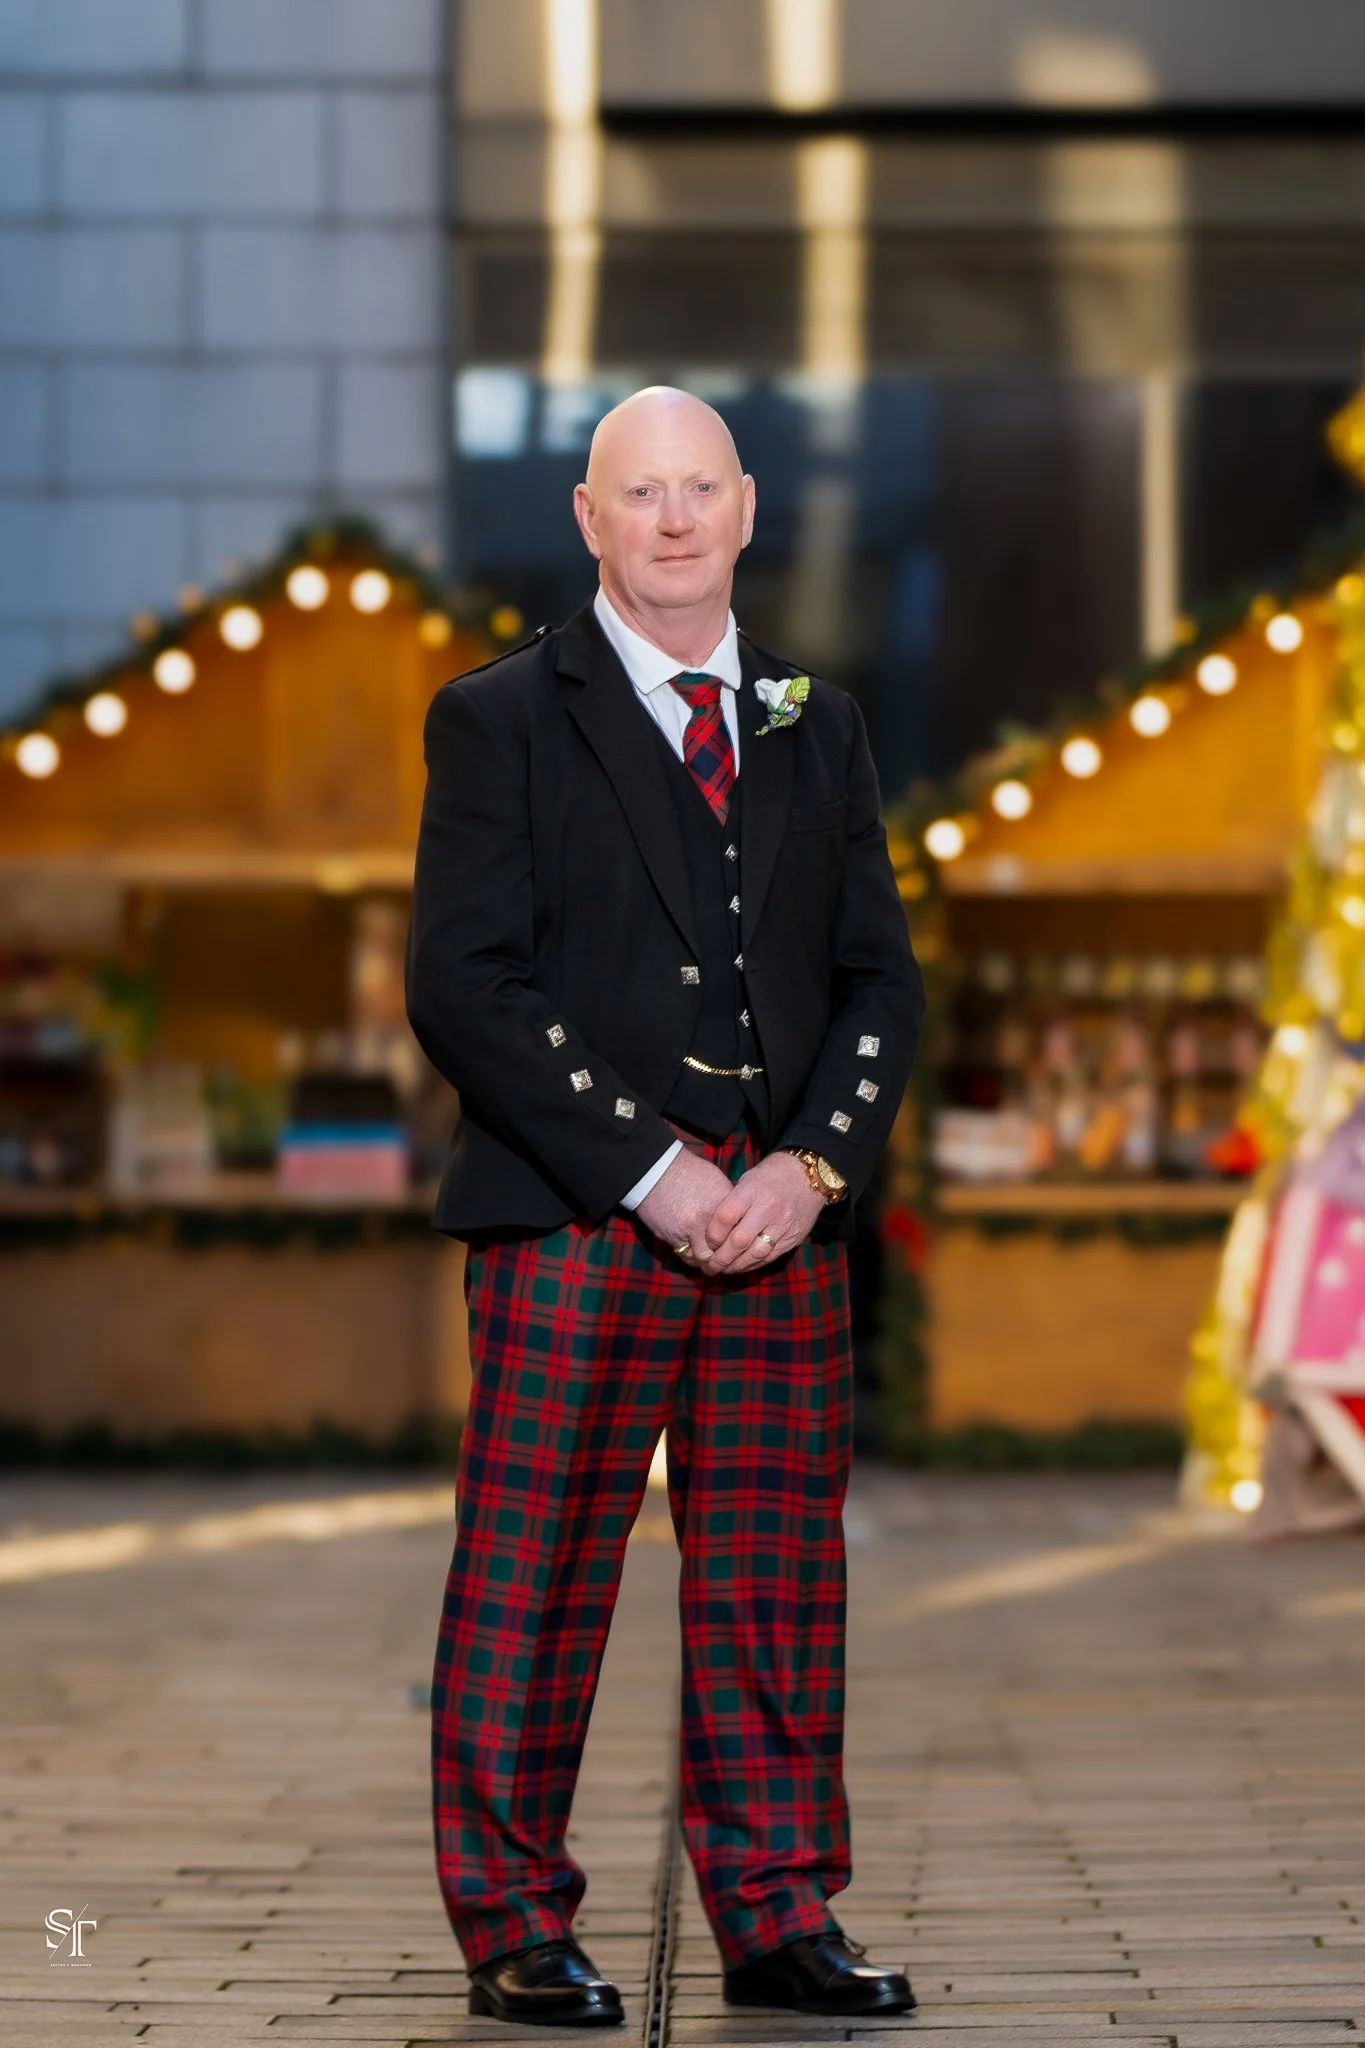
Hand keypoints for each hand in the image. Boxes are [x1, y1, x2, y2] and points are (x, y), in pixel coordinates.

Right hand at [634, 1147, 736, 1265]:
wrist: (656, 1170)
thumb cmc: (687, 1172)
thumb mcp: (715, 1181)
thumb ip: (727, 1202)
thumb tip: (737, 1218)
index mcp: (725, 1203)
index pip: (739, 1232)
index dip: (739, 1241)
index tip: (737, 1245)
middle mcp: (711, 1219)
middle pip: (724, 1250)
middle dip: (724, 1257)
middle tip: (724, 1259)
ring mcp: (692, 1230)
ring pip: (705, 1257)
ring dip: (706, 1260)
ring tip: (708, 1259)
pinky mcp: (674, 1237)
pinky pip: (686, 1255)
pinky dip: (690, 1256)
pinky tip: (692, 1251)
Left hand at [700, 1151, 825, 1276]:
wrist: (807, 1176)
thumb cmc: (769, 1178)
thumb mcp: (747, 1181)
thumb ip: (732, 1204)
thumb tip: (711, 1231)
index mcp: (752, 1191)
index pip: (726, 1217)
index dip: (712, 1234)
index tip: (707, 1242)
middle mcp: (767, 1209)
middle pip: (739, 1241)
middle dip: (721, 1258)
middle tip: (709, 1266)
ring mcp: (782, 1225)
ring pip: (755, 1254)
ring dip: (736, 1266)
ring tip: (725, 1269)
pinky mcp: (793, 1238)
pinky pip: (770, 1257)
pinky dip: (753, 1264)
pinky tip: (743, 1265)